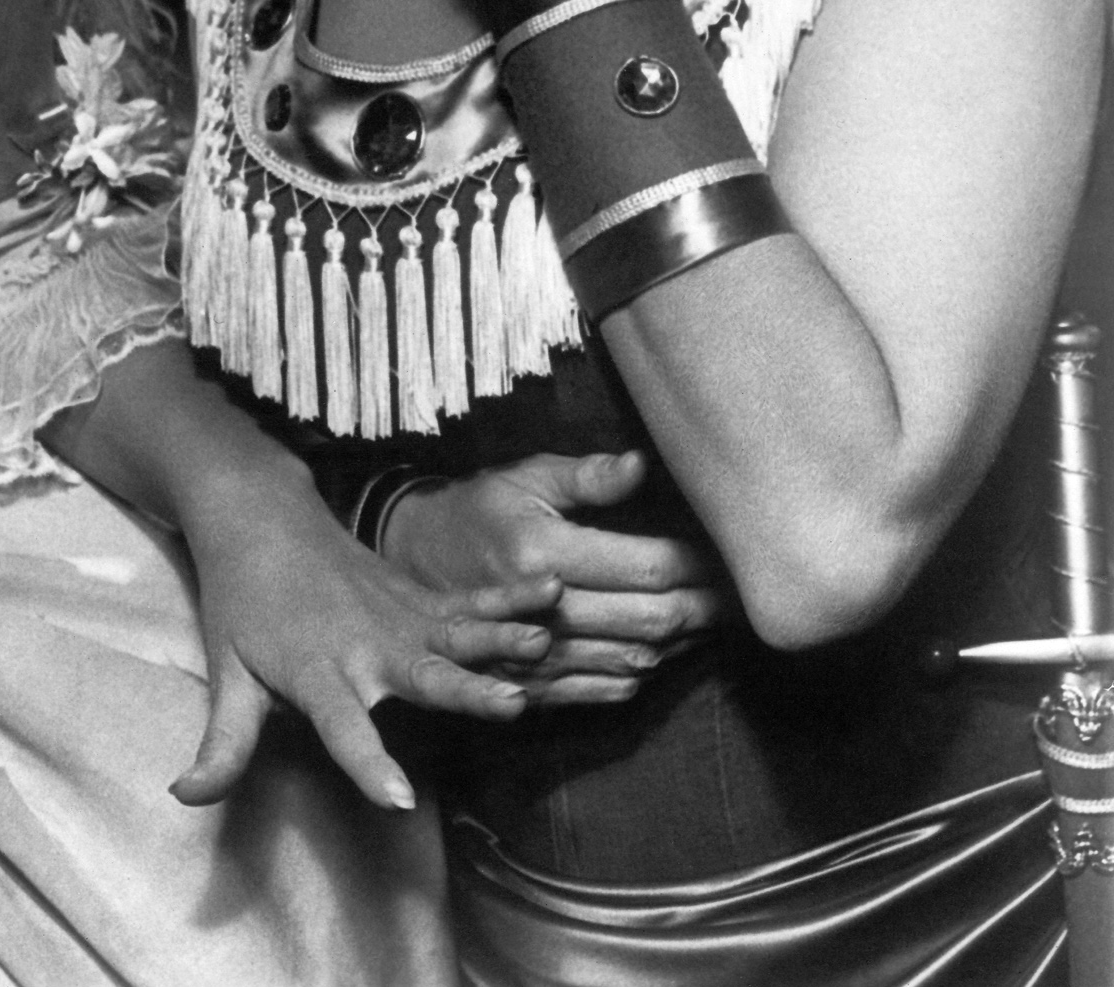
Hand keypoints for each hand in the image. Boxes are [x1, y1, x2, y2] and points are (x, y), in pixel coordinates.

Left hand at [173, 473, 559, 810]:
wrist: (258, 512)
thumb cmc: (241, 601)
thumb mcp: (227, 673)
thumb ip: (222, 743)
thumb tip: (184, 797)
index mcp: (316, 670)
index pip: (341, 726)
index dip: (367, 762)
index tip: (397, 800)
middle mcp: (366, 644)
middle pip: (420, 674)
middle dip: (466, 692)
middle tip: (510, 705)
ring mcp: (397, 614)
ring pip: (458, 633)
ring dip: (503, 639)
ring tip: (548, 642)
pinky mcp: (416, 596)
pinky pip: (468, 604)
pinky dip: (510, 598)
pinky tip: (552, 593)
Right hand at [384, 452, 725, 708]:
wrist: (416, 560)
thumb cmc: (478, 508)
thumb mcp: (523, 476)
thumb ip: (586, 477)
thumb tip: (642, 466)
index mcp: (542, 553)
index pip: (644, 566)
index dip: (694, 564)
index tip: (726, 552)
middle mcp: (542, 611)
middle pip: (649, 620)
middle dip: (702, 607)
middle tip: (740, 593)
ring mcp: (538, 653)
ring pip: (634, 658)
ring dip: (682, 644)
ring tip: (715, 621)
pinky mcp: (533, 680)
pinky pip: (603, 689)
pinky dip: (642, 672)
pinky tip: (665, 653)